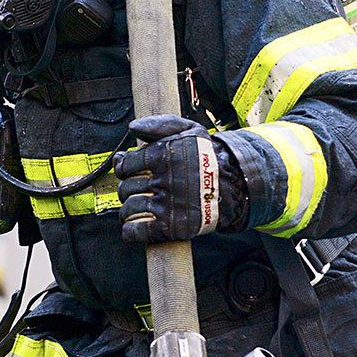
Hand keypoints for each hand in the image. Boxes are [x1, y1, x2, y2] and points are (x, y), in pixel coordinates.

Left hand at [115, 114, 221, 245]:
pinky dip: (130, 231)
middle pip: (126, 188)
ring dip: (127, 210)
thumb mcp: (189, 130)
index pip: (125, 165)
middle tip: (136, 189)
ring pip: (130, 209)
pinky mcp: (170, 226)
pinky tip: (133, 226)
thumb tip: (133, 127)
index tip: (127, 171)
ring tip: (134, 207)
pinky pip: (137, 231)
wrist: (233, 185)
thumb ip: (159, 125)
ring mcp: (166, 205)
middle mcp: (162, 181)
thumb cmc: (207, 157)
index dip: (123, 168)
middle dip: (127, 189)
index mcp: (163, 156)